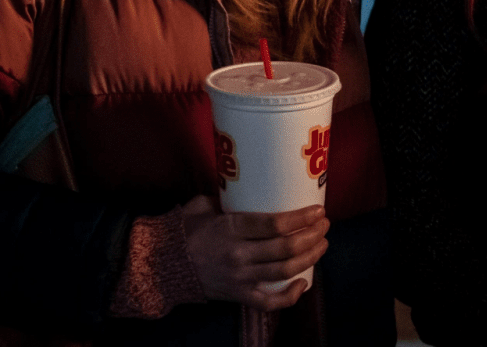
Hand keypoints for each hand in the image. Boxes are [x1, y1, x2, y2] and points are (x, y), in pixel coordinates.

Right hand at [181, 195, 329, 310]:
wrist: (162, 264)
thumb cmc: (185, 229)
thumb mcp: (205, 205)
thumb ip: (229, 197)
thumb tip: (253, 184)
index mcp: (231, 228)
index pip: (275, 224)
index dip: (301, 218)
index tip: (318, 210)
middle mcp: (238, 254)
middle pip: (286, 248)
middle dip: (312, 235)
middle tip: (324, 225)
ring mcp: (239, 277)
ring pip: (284, 271)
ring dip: (309, 258)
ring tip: (322, 244)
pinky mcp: (238, 295)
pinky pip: (268, 302)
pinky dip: (289, 296)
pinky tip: (304, 283)